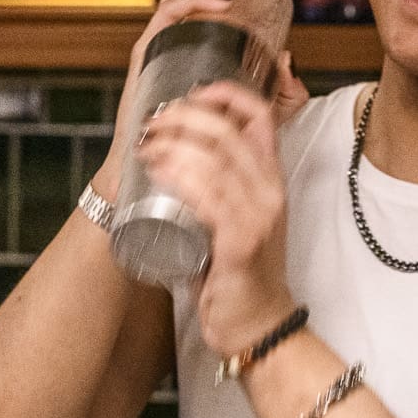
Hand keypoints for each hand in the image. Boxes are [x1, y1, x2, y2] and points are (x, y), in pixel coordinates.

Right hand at [98, 0, 302, 198]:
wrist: (164, 169)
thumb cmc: (203, 142)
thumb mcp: (254, 112)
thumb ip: (281, 93)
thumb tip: (288, 60)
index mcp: (192, 46)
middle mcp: (174, 40)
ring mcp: (160, 45)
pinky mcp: (149, 54)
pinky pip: (166, 16)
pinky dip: (192, 2)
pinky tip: (218, 6)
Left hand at [137, 80, 297, 356]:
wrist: (259, 324)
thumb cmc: (240, 271)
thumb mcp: (238, 216)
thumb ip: (220, 186)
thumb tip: (176, 154)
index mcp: (271, 179)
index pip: (260, 117)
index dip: (226, 94)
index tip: (192, 93)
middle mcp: (270, 191)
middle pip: (229, 132)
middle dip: (184, 117)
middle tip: (152, 124)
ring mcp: (259, 216)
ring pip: (217, 161)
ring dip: (174, 145)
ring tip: (146, 147)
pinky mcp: (242, 243)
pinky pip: (211, 199)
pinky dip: (183, 178)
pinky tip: (159, 171)